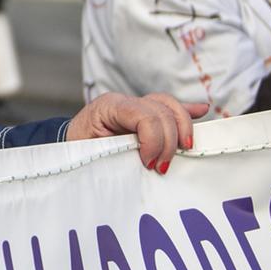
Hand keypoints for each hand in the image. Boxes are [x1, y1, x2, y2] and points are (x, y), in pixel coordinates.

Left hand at [64, 93, 205, 172]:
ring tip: (184, 149)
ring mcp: (136, 106)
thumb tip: (145, 165)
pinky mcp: (145, 114)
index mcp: (109, 107)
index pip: (144, 114)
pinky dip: (186, 112)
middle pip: (162, 110)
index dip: (154, 140)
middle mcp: (125, 102)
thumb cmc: (77, 151)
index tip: (150, 164)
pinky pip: (169, 109)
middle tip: (161, 167)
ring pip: (170, 106)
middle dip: (169, 140)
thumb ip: (117, 154)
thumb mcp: (92, 154)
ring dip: (182, 128)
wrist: (68, 144)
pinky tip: (202, 111)